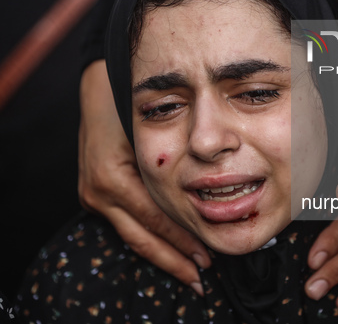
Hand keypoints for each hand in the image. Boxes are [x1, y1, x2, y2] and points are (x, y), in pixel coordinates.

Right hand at [78, 60, 210, 293]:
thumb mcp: (155, 136)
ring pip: (133, 236)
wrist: (100, 89)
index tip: (206, 258)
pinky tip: (170, 247)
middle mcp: (99, 193)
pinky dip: (151, 237)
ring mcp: (93, 196)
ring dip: (163, 254)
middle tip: (200, 278)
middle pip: (142, 239)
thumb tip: (214, 199)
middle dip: (173, 261)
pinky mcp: (94, 195)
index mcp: (113, 178)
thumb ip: (176, 170)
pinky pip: (128, 223)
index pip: (155, 222)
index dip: (182, 242)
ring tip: (189, 270)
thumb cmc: (133, 106)